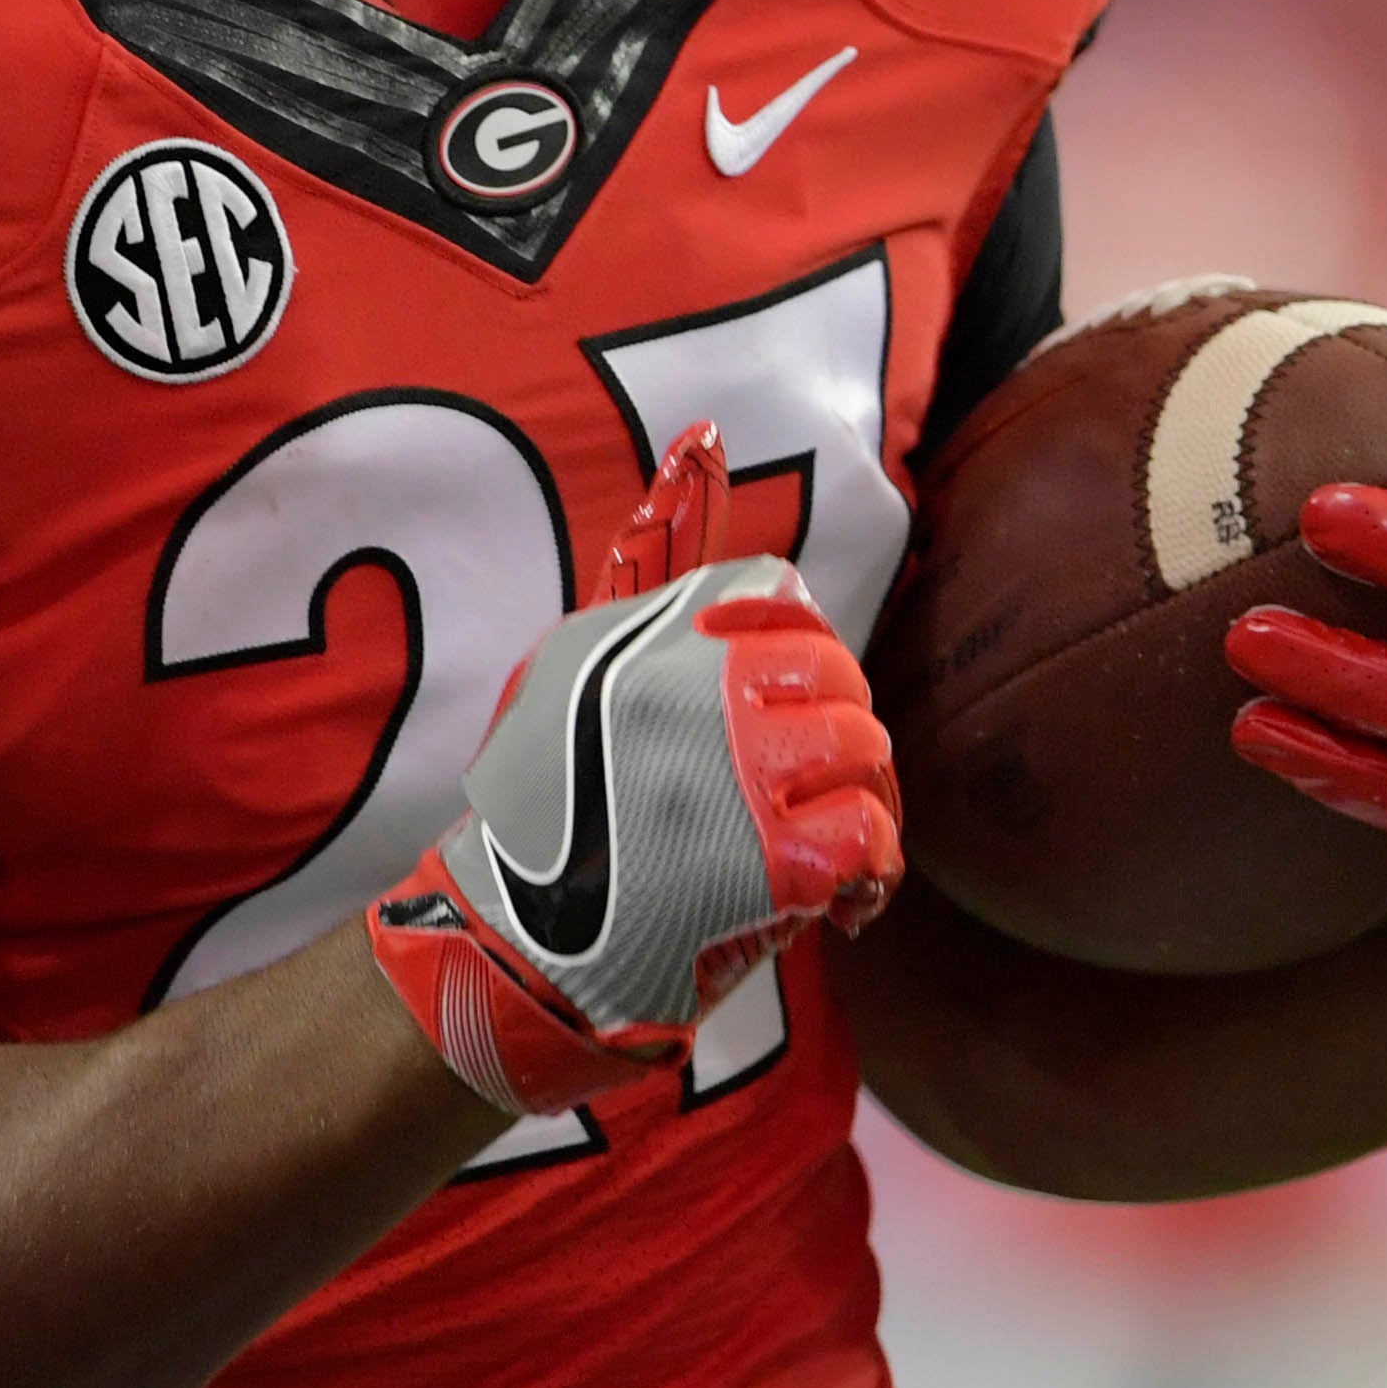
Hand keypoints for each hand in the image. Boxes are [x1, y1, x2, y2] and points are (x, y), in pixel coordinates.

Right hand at [367, 425, 903, 1112]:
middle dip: (832, 739)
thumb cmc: (546, 815)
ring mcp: (731, 769)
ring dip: (854, 806)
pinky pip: (873, 834)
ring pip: (865, 749)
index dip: (793, 661)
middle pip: (837, 674)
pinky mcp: (769, 858)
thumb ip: (647, 560)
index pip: (780, 596)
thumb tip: (707, 434)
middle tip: (799, 798)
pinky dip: (867, 873)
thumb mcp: (573, 666)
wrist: (513, 953)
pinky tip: (831, 900)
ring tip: (816, 852)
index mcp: (645, 634)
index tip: (771, 718)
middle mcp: (687, 684)